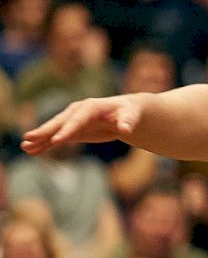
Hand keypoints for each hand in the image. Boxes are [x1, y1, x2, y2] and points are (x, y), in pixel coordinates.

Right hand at [20, 95, 143, 155]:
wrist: (125, 112)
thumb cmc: (129, 112)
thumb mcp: (131, 115)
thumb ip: (128, 121)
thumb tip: (126, 129)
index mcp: (91, 107)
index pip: (78, 119)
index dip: (68, 129)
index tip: (57, 140)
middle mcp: (78, 112)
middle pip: (60, 122)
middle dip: (46, 131)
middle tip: (29, 138)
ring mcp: (73, 121)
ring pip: (54, 130)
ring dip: (40, 138)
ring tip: (25, 146)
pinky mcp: (72, 131)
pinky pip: (56, 138)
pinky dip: (45, 144)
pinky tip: (32, 151)